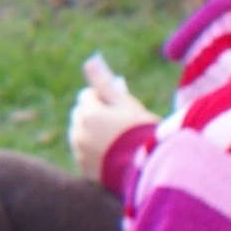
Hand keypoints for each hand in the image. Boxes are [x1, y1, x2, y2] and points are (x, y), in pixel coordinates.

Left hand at [69, 54, 156, 174]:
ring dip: (89, 131)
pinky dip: (91, 150)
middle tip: (115, 120)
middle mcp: (79, 132)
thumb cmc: (142, 132)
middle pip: (80, 113)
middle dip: (92, 113)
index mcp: (90, 114)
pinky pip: (83, 153)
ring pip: (79, 133)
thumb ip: (105, 84)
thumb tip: (89, 62)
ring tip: (113, 137)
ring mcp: (80, 152)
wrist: (152, 169)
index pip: (86, 95)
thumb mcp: (127, 104)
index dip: (101, 97)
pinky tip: (111, 153)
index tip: (116, 104)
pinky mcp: (84, 168)